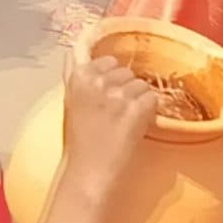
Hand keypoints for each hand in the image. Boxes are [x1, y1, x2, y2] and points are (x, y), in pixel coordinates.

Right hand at [61, 51, 159, 191]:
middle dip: (127, 89)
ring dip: (139, 101)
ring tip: (125, 121)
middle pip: (127, 72)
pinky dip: (149, 112)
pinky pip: (153, 99)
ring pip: (142, 85)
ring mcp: (118, 94)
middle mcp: (97, 81)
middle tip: (116, 113)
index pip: (108, 61)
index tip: (107, 97)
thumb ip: (73, 74)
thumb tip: (74, 50)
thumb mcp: (70, 101)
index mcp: (79, 76)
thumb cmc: (79, 141)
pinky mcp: (136, 109)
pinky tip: (136, 126)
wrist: (90, 172)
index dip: (112, 80)